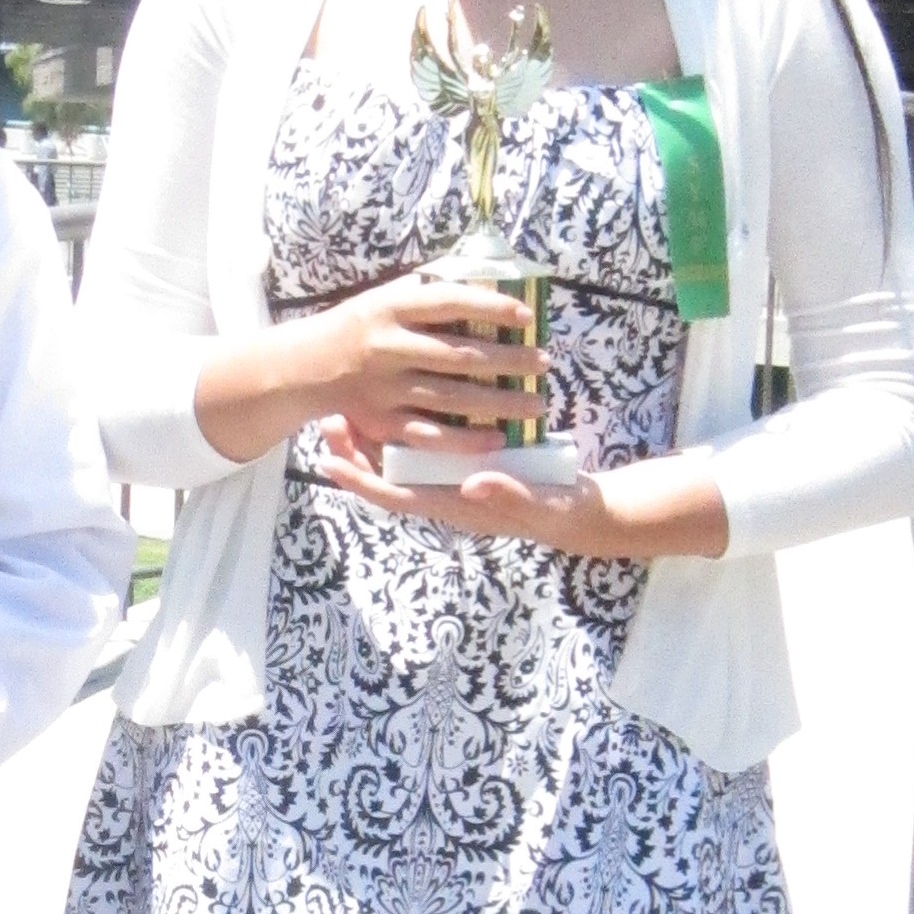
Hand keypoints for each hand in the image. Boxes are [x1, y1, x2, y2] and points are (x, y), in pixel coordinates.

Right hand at [308, 270, 550, 451]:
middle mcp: (388, 347)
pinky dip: (466, 439)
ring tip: (536, 404)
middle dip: (509, 361)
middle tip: (544, 364)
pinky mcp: (381, 422)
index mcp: (390, 308)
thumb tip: (482, 283)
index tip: (528, 315)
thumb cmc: (357, 327)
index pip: (450, 302)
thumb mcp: (383, 298)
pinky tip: (498, 438)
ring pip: (452, 398)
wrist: (303, 367)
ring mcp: (385, 388)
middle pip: (460, 355)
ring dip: (500, 403)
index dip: (492, 307)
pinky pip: (431, 434)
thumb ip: (426, 295)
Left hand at [312, 420, 729, 562]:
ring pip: (403, 460)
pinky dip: (407, 427)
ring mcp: (455, 480)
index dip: (362, 480)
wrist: (585, 512)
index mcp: (455, 506)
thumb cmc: (561, 509)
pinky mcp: (468, 464)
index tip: (329, 462)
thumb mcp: (540, 503)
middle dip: (357, 452)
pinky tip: (397, 401)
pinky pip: (427, 449)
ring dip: (375, 436)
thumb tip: (473, 484)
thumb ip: (508, 494)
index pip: (398, 497)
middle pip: (389, 477)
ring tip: (348, 407)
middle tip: (328, 421)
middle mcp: (446, 494)